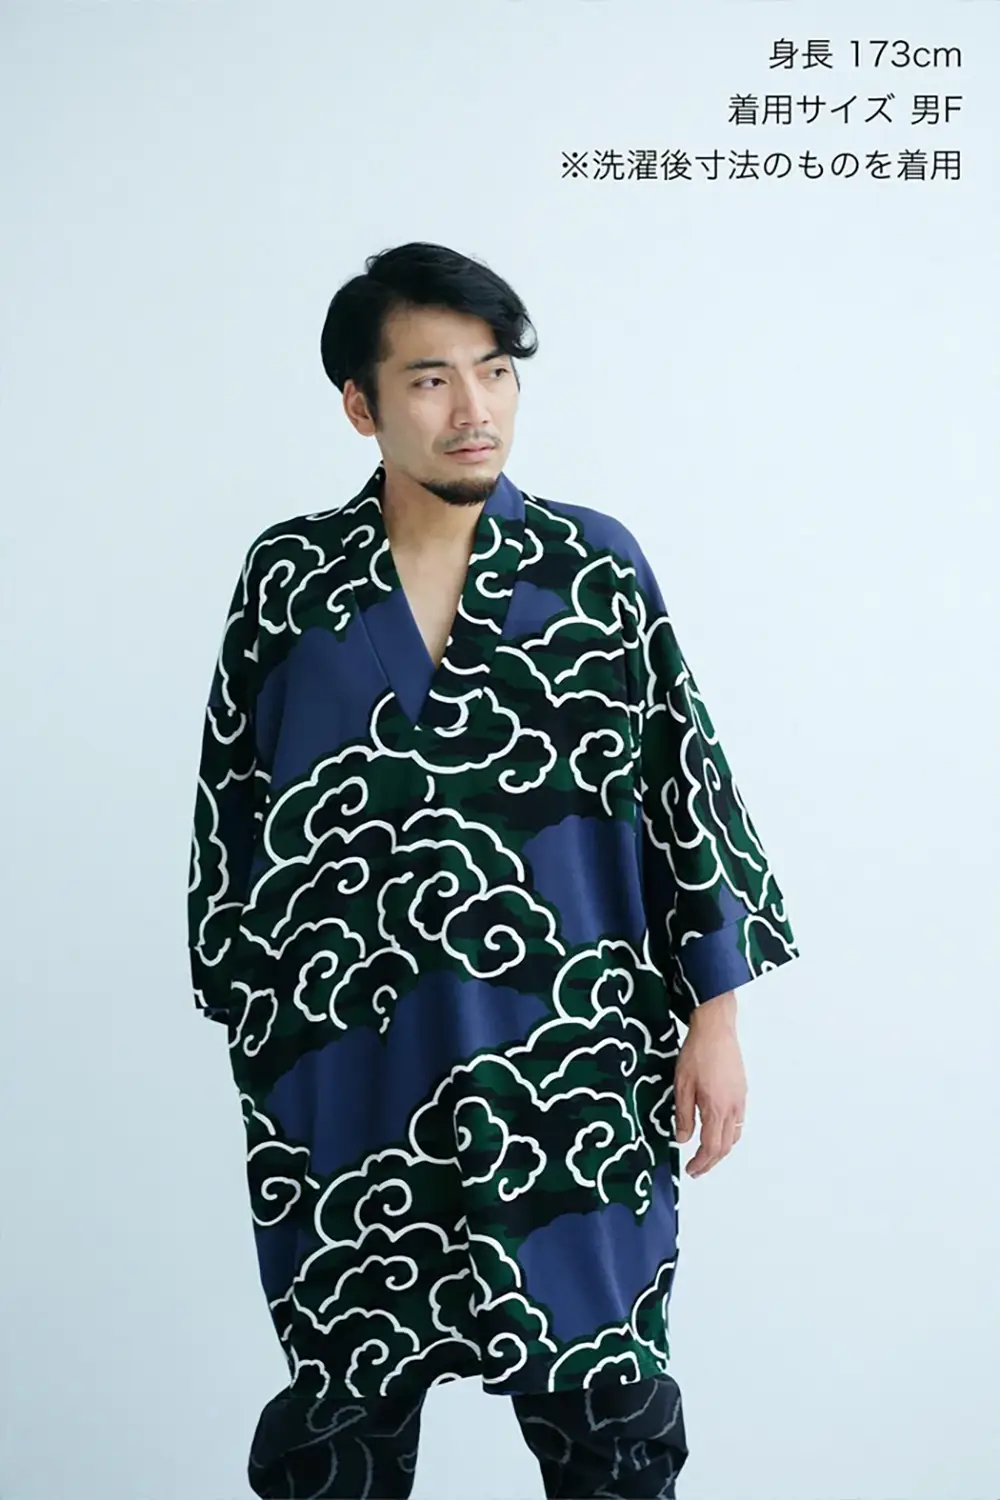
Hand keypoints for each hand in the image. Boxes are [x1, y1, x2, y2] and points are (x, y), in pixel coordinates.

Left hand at [674, 995, 746, 1177]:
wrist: (716, 1028)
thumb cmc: (697, 1053)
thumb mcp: (681, 1085)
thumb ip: (683, 1115)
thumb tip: (682, 1139)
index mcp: (716, 1108)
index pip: (711, 1147)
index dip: (701, 1163)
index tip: (691, 1170)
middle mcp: (732, 1107)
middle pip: (726, 1146)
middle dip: (711, 1161)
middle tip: (697, 1168)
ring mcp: (740, 1099)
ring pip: (735, 1135)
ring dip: (722, 1149)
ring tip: (706, 1154)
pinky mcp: (742, 1091)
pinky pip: (739, 1121)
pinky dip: (729, 1134)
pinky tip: (718, 1131)